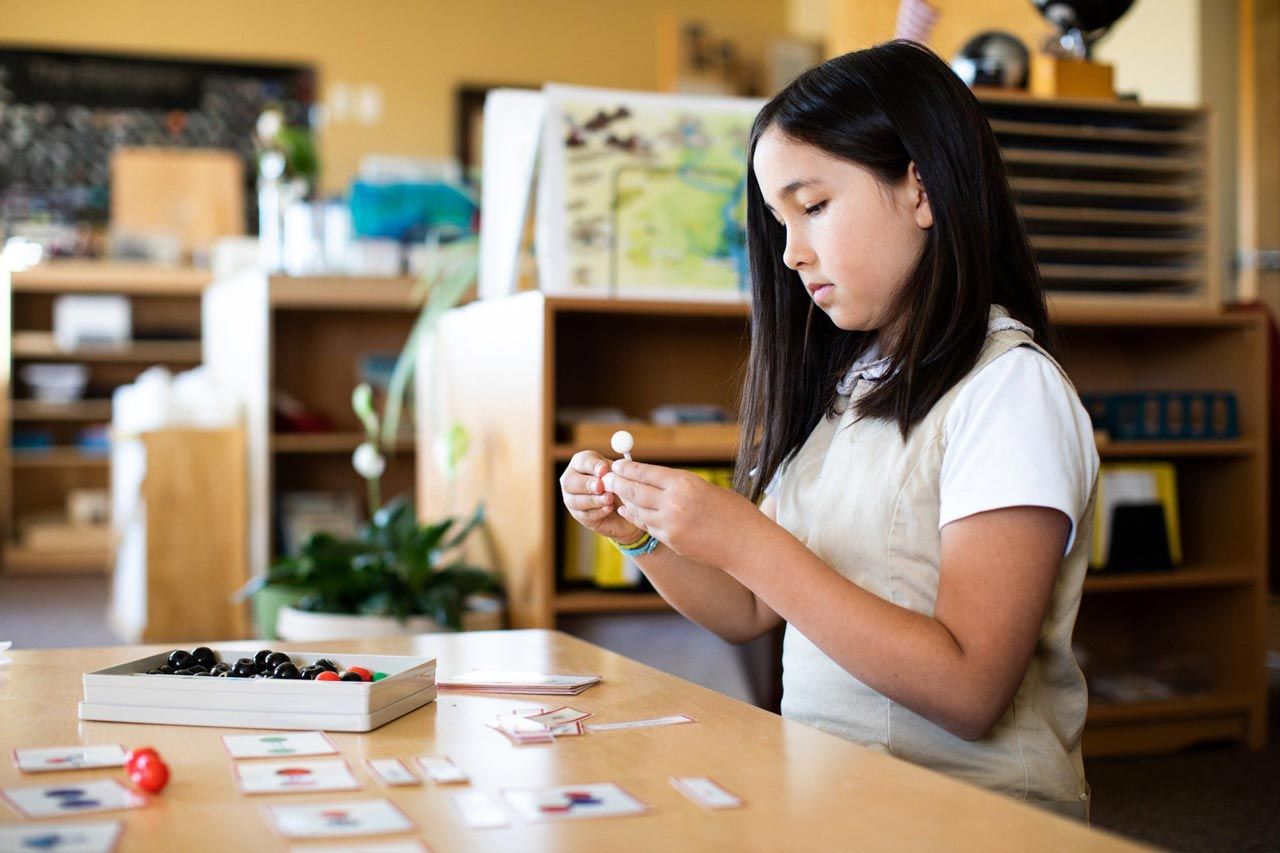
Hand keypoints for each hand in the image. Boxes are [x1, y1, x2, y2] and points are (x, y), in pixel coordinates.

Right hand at [559, 450, 642, 542]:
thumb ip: (612, 471)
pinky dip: (597, 512)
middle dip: (586, 484)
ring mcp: (571, 498)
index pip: (581, 461)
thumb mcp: (617, 473)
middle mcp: (570, 479)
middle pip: (569, 482)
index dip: (592, 466)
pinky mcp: (578, 515)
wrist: (624, 504)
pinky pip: (584, 515)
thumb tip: (606, 473)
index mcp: (580, 463)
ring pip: (574, 501)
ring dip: (593, 500)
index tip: (604, 470)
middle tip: (601, 487)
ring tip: (609, 499)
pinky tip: (609, 508)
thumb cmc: (618, 482)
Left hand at [603, 459, 762, 568]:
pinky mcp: (671, 541)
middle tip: (608, 477)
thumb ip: (679, 485)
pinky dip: (636, 516)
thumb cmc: (732, 511)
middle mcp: (674, 503)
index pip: (646, 472)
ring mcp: (670, 525)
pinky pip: (646, 525)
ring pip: (636, 509)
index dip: (628, 468)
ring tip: (616, 492)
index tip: (617, 464)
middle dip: (618, 483)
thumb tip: (652, 478)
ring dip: (624, 500)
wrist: (746, 544)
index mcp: (685, 483)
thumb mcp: (705, 488)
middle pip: (635, 490)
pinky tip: (629, 510)